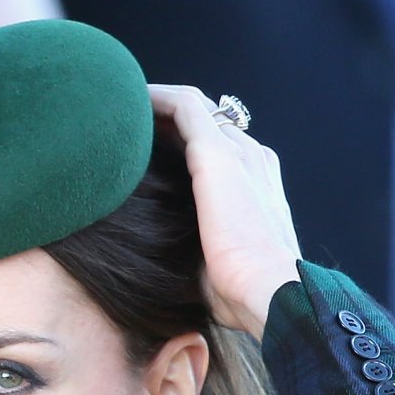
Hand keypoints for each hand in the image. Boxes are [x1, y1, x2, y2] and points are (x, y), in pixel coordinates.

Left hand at [148, 83, 300, 339]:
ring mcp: (238, 152)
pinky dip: (155, 99)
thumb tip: (160, 258)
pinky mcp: (217, 153)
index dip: (184, 143)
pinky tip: (128, 100)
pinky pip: (182, 106)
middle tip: (130, 123)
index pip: (221, 148)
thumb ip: (196, 248)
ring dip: (159, 103)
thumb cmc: (243, 296)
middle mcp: (253, 159)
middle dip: (170, 118)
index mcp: (258, 186)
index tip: (150, 150)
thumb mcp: (217, 266)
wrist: (270, 292)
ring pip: (194, 107)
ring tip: (125, 106)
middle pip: (208, 121)